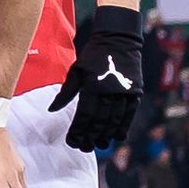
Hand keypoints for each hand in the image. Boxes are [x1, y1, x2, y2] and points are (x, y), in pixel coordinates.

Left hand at [62, 7, 147, 153]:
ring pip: (115, 120)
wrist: (119, 39)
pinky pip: (130, 114)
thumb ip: (66, 92)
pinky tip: (117, 137)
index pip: (84, 114)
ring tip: (99, 145)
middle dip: (91, 137)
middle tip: (84, 148)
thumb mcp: (76, 70)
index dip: (78, 130)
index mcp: (92, 85)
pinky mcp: (136, 92)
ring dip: (106, 135)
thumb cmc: (93, 56)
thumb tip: (52, 110)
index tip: (72, 142)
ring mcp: (125, 92)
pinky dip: (124, 127)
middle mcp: (110, 90)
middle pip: (100, 121)